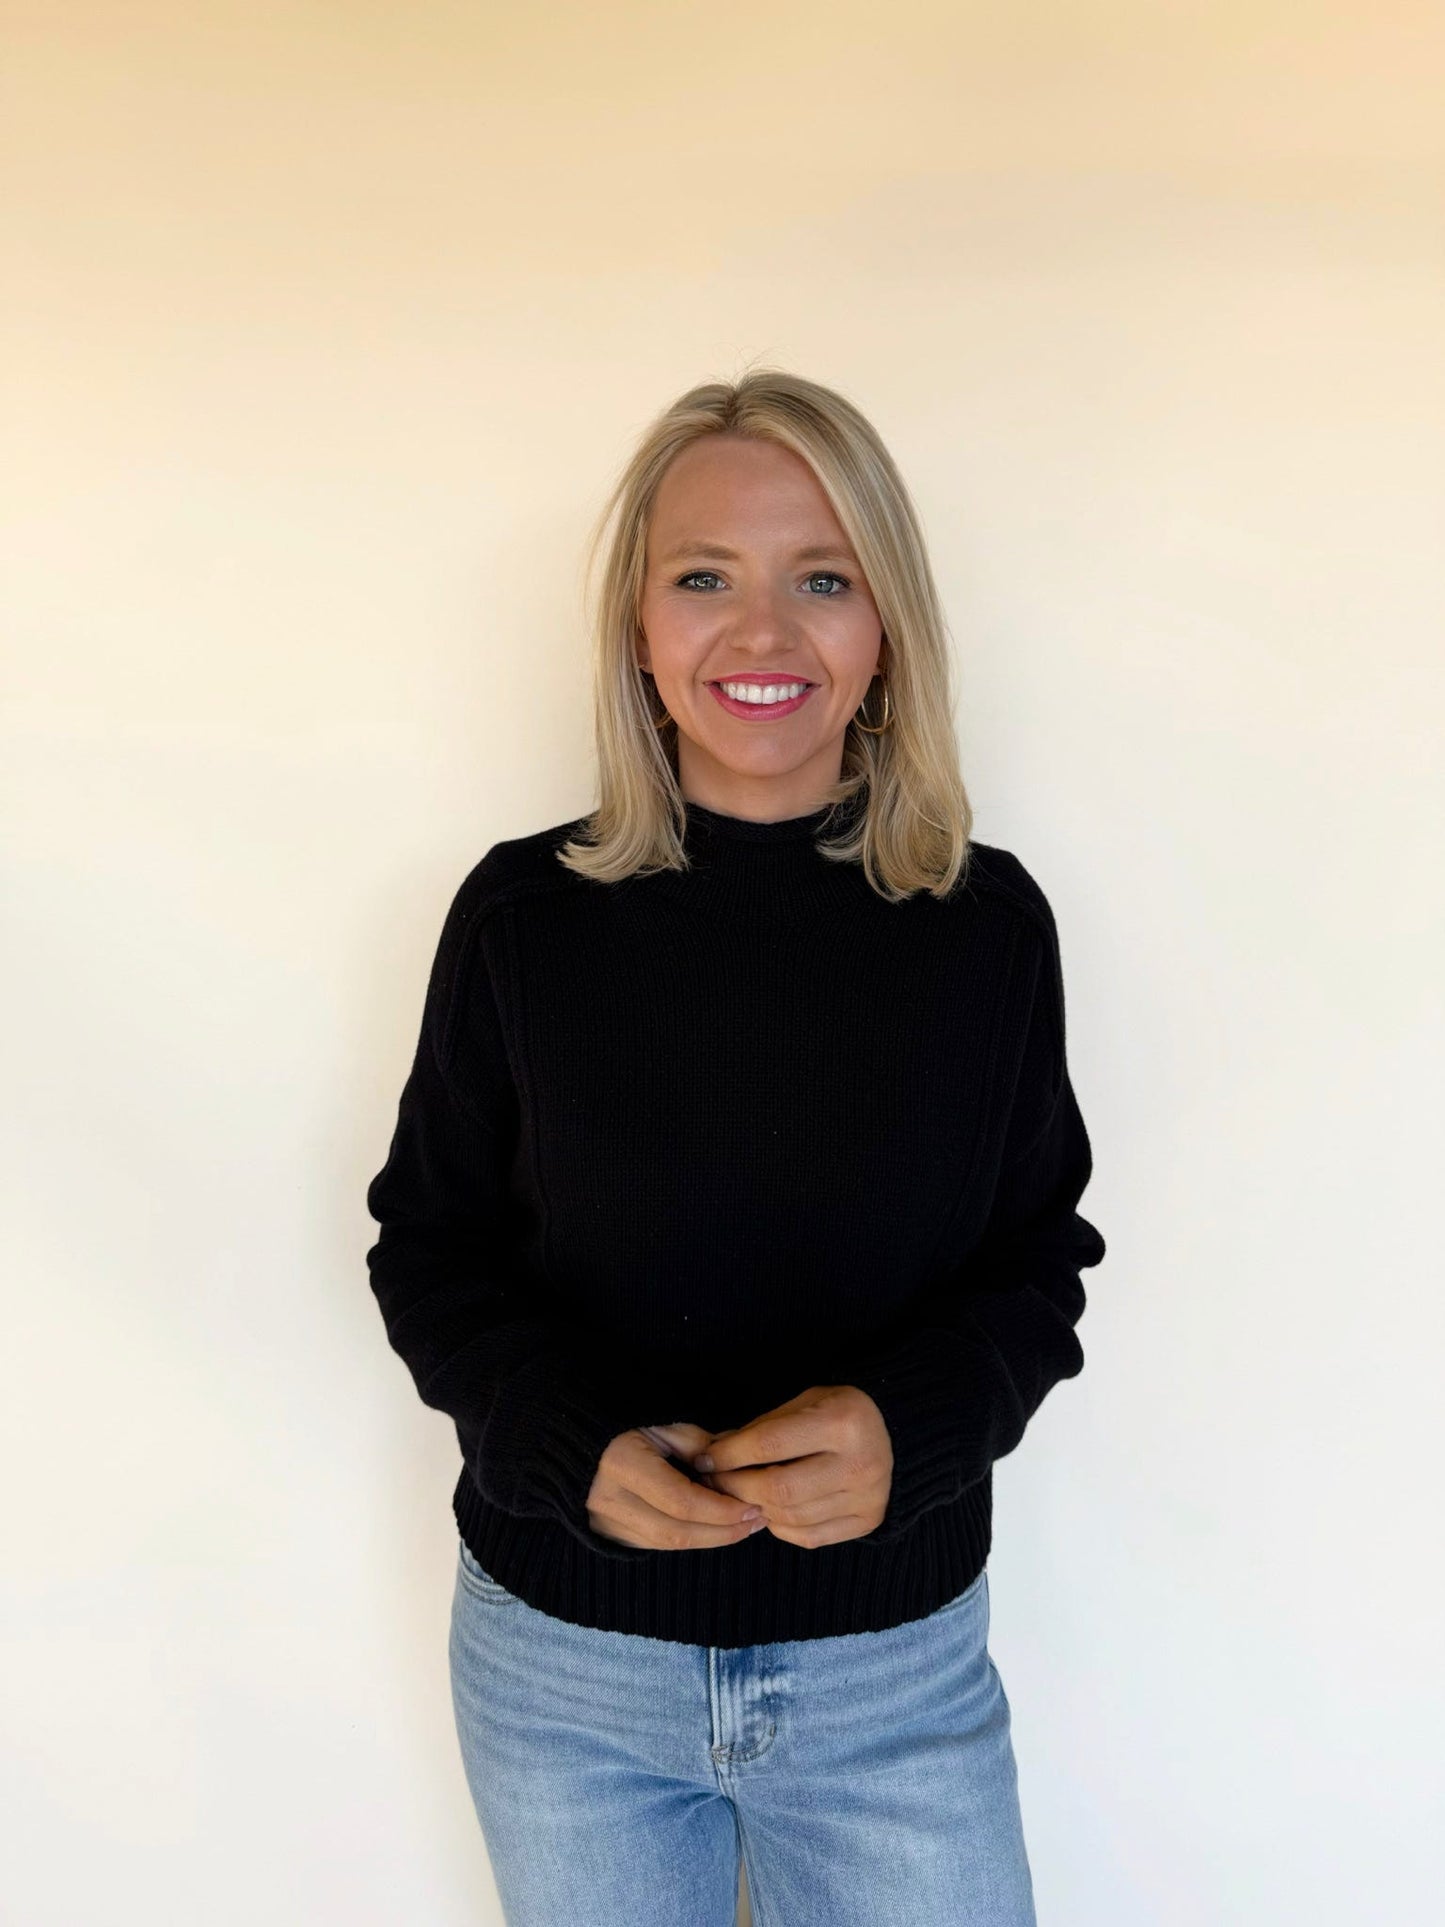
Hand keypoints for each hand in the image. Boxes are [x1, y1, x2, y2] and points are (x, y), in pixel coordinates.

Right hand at [585, 1422, 767, 1550]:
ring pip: (666, 1544)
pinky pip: (653, 1544)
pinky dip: (686, 1538)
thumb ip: (698, 1444)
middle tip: (756, 1521)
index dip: (720, 1509)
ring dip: (709, 1539)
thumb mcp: (660, 1421)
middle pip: (676, 1532)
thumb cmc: (620, 1421)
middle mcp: (608, 1500)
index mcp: (621, 1464)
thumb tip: (737, 1465)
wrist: (569, 1436)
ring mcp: (603, 1522)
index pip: (681, 1501)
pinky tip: (711, 1527)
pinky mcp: (606, 1533)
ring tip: (743, 1526)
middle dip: (722, 1532)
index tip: (752, 1506)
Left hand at [690, 1386, 893, 1547]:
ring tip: (739, 1495)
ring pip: (790, 1517)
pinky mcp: (868, 1521)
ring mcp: (866, 1497)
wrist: (897, 1433)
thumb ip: (760, 1430)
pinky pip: (809, 1536)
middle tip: (714, 1482)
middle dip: (736, 1487)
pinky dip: (780, 1527)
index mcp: (841, 1422)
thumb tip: (711, 1454)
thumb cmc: (838, 1412)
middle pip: (778, 1488)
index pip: (769, 1445)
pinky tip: (770, 1510)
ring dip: (755, 1508)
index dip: (729, 1455)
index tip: (704, 1459)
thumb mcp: (803, 1403)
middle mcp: (858, 1463)